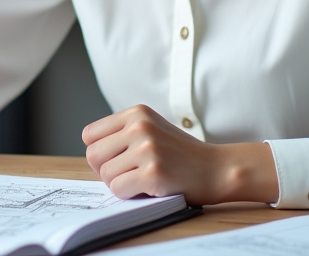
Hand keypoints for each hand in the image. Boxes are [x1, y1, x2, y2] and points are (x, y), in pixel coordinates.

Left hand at [82, 104, 277, 205]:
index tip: (116, 161)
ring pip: (105, 175)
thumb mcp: (152, 129)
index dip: (99, 153)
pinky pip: (118, 190)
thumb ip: (123, 134)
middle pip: (93, 155)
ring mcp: (147, 148)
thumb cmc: (182, 154)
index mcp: (137, 113)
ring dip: (120, 185)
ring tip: (141, 181)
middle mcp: (140, 126)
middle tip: (126, 176)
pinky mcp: (153, 172)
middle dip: (105, 171)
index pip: (90, 135)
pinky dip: (128, 195)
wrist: (218, 168)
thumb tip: (91, 153)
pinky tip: (148, 189)